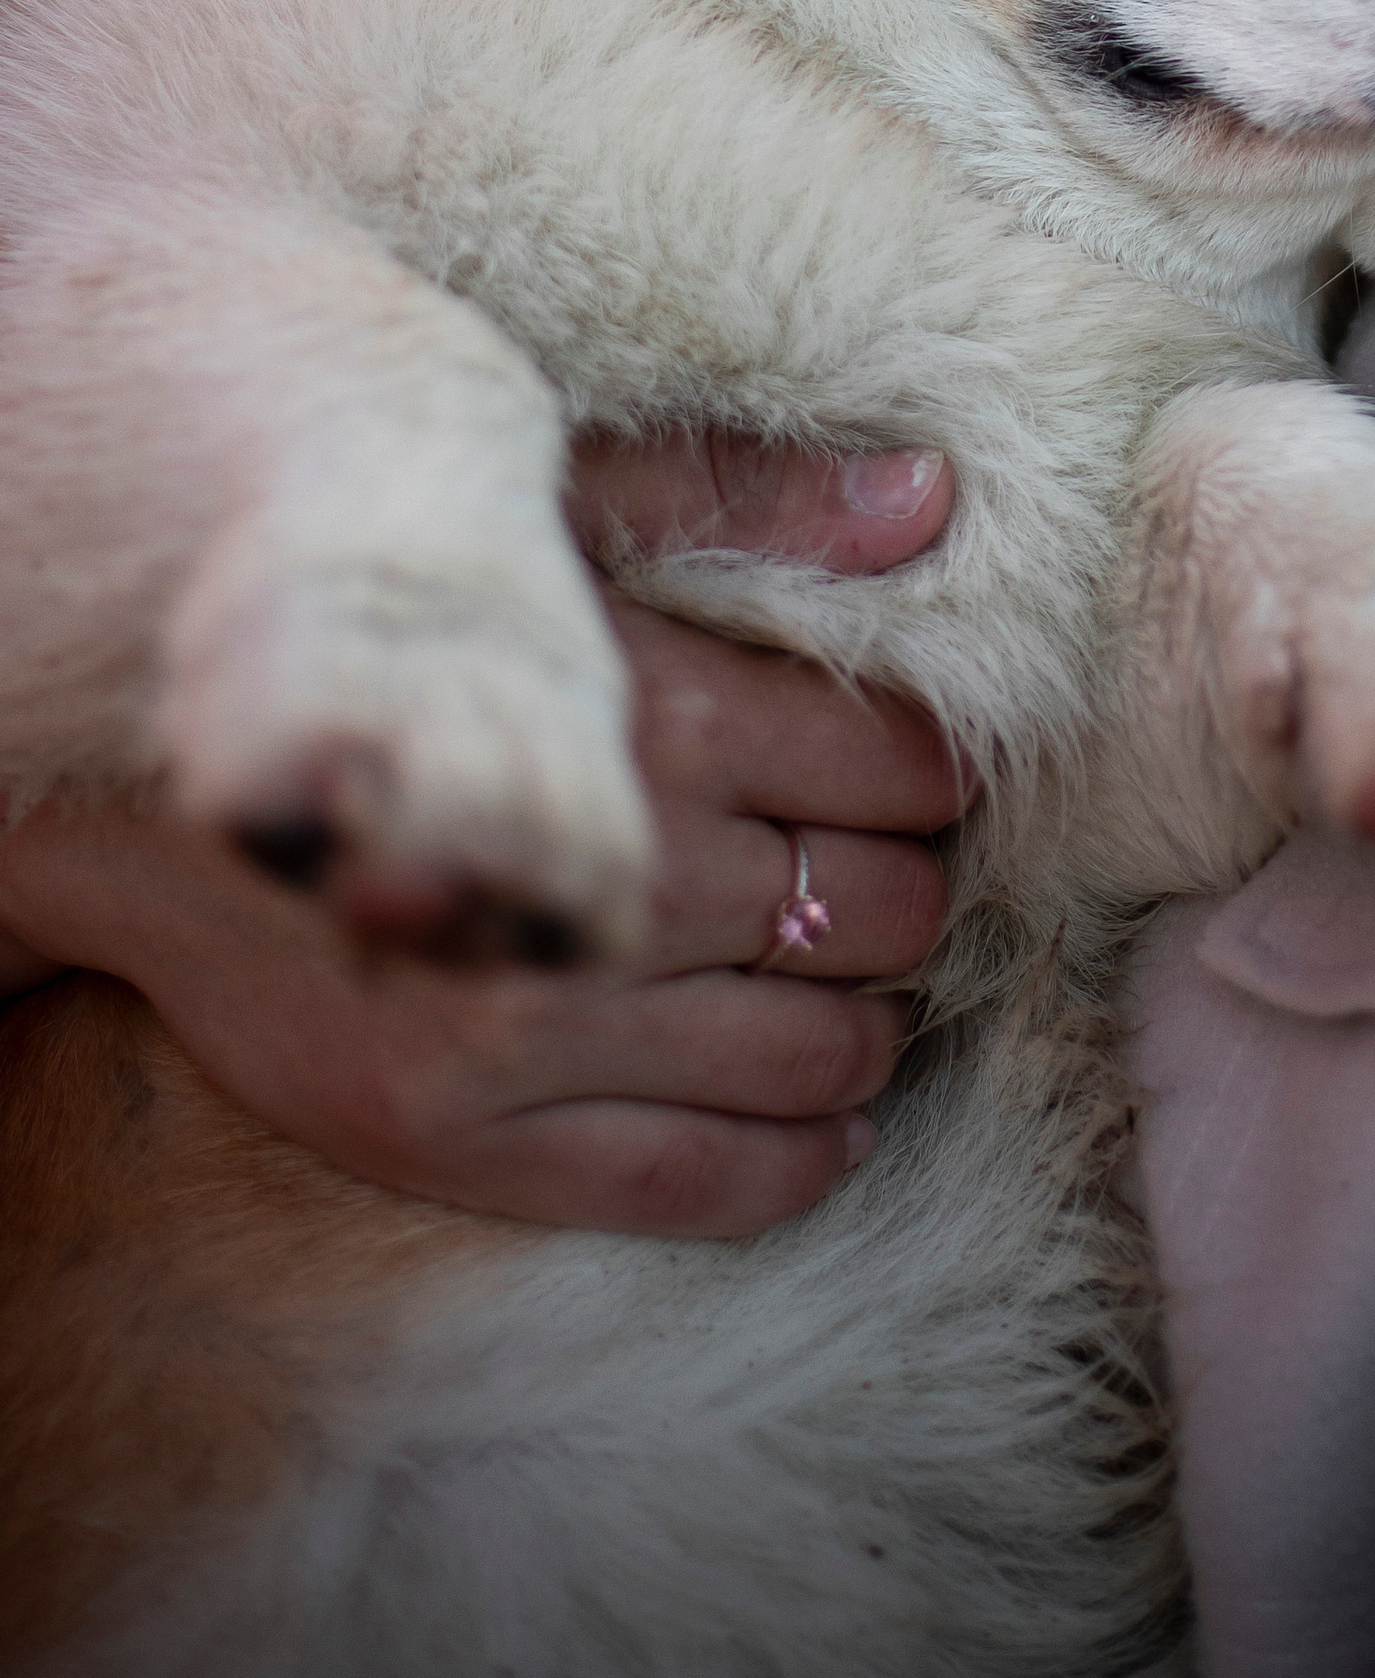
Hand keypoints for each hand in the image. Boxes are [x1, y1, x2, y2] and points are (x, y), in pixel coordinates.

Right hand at [0, 435, 967, 1235]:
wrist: (141, 769)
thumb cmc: (376, 612)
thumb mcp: (556, 498)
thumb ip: (742, 496)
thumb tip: (928, 498)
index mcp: (650, 714)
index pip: (897, 773)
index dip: (928, 775)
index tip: (907, 772)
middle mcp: (605, 882)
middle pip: (876, 913)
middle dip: (903, 890)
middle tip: (874, 871)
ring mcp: (528, 1028)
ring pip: (813, 1055)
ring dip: (866, 1021)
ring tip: (846, 981)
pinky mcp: (456, 1140)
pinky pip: (694, 1181)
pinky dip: (797, 1160)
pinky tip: (825, 1121)